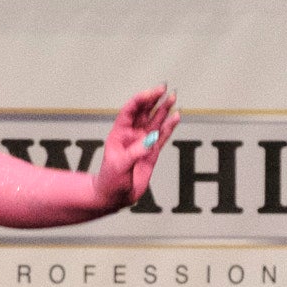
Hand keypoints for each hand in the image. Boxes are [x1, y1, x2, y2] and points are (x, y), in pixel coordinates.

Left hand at [93, 85, 179, 208]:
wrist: (114, 197)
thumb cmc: (110, 181)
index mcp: (119, 134)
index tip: (152, 93)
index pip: (130, 111)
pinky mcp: (152, 152)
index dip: (140, 100)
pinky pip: (162, 136)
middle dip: (153, 100)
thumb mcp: (120, 166)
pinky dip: (169, 127)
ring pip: (155, 122)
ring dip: (163, 110)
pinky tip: (176, 117)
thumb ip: (136, 152)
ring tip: (173, 98)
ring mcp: (142, 143)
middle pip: (144, 112)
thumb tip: (151, 139)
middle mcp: (131, 135)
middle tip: (164, 89)